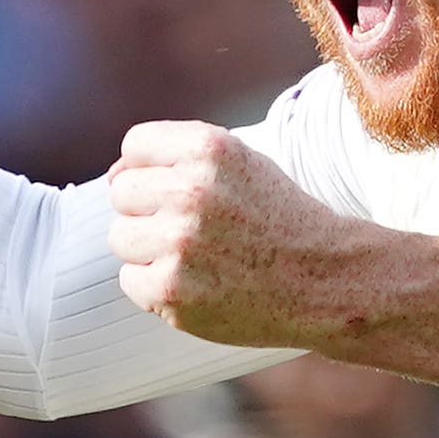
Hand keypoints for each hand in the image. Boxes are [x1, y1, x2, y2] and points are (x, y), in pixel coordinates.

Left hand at [107, 121, 368, 347]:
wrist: (326, 281)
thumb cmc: (278, 219)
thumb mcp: (241, 164)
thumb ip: (178, 158)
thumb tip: (112, 177)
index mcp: (208, 149)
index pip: (134, 147)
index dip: (155, 170)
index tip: (185, 192)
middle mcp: (191, 191)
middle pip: (122, 193)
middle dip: (150, 211)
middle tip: (196, 230)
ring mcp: (179, 244)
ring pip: (120, 238)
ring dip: (149, 250)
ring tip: (197, 258)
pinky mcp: (172, 291)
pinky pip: (131, 281)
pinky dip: (157, 287)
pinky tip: (198, 284)